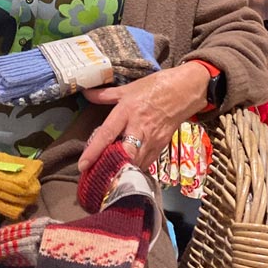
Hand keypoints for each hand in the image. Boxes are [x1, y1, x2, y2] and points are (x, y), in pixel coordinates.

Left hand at [78, 62, 209, 171]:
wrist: (184, 90)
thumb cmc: (154, 87)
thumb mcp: (128, 89)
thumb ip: (105, 95)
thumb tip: (85, 93)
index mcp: (127, 111)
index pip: (107, 133)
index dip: (94, 150)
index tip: (83, 165)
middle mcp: (139, 127)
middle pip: (125, 154)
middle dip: (112, 167)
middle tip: (96, 178)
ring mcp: (152, 139)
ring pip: (136, 162)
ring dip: (123, 171)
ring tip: (108, 179)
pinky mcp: (161, 146)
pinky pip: (146, 162)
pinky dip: (135, 168)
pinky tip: (126, 172)